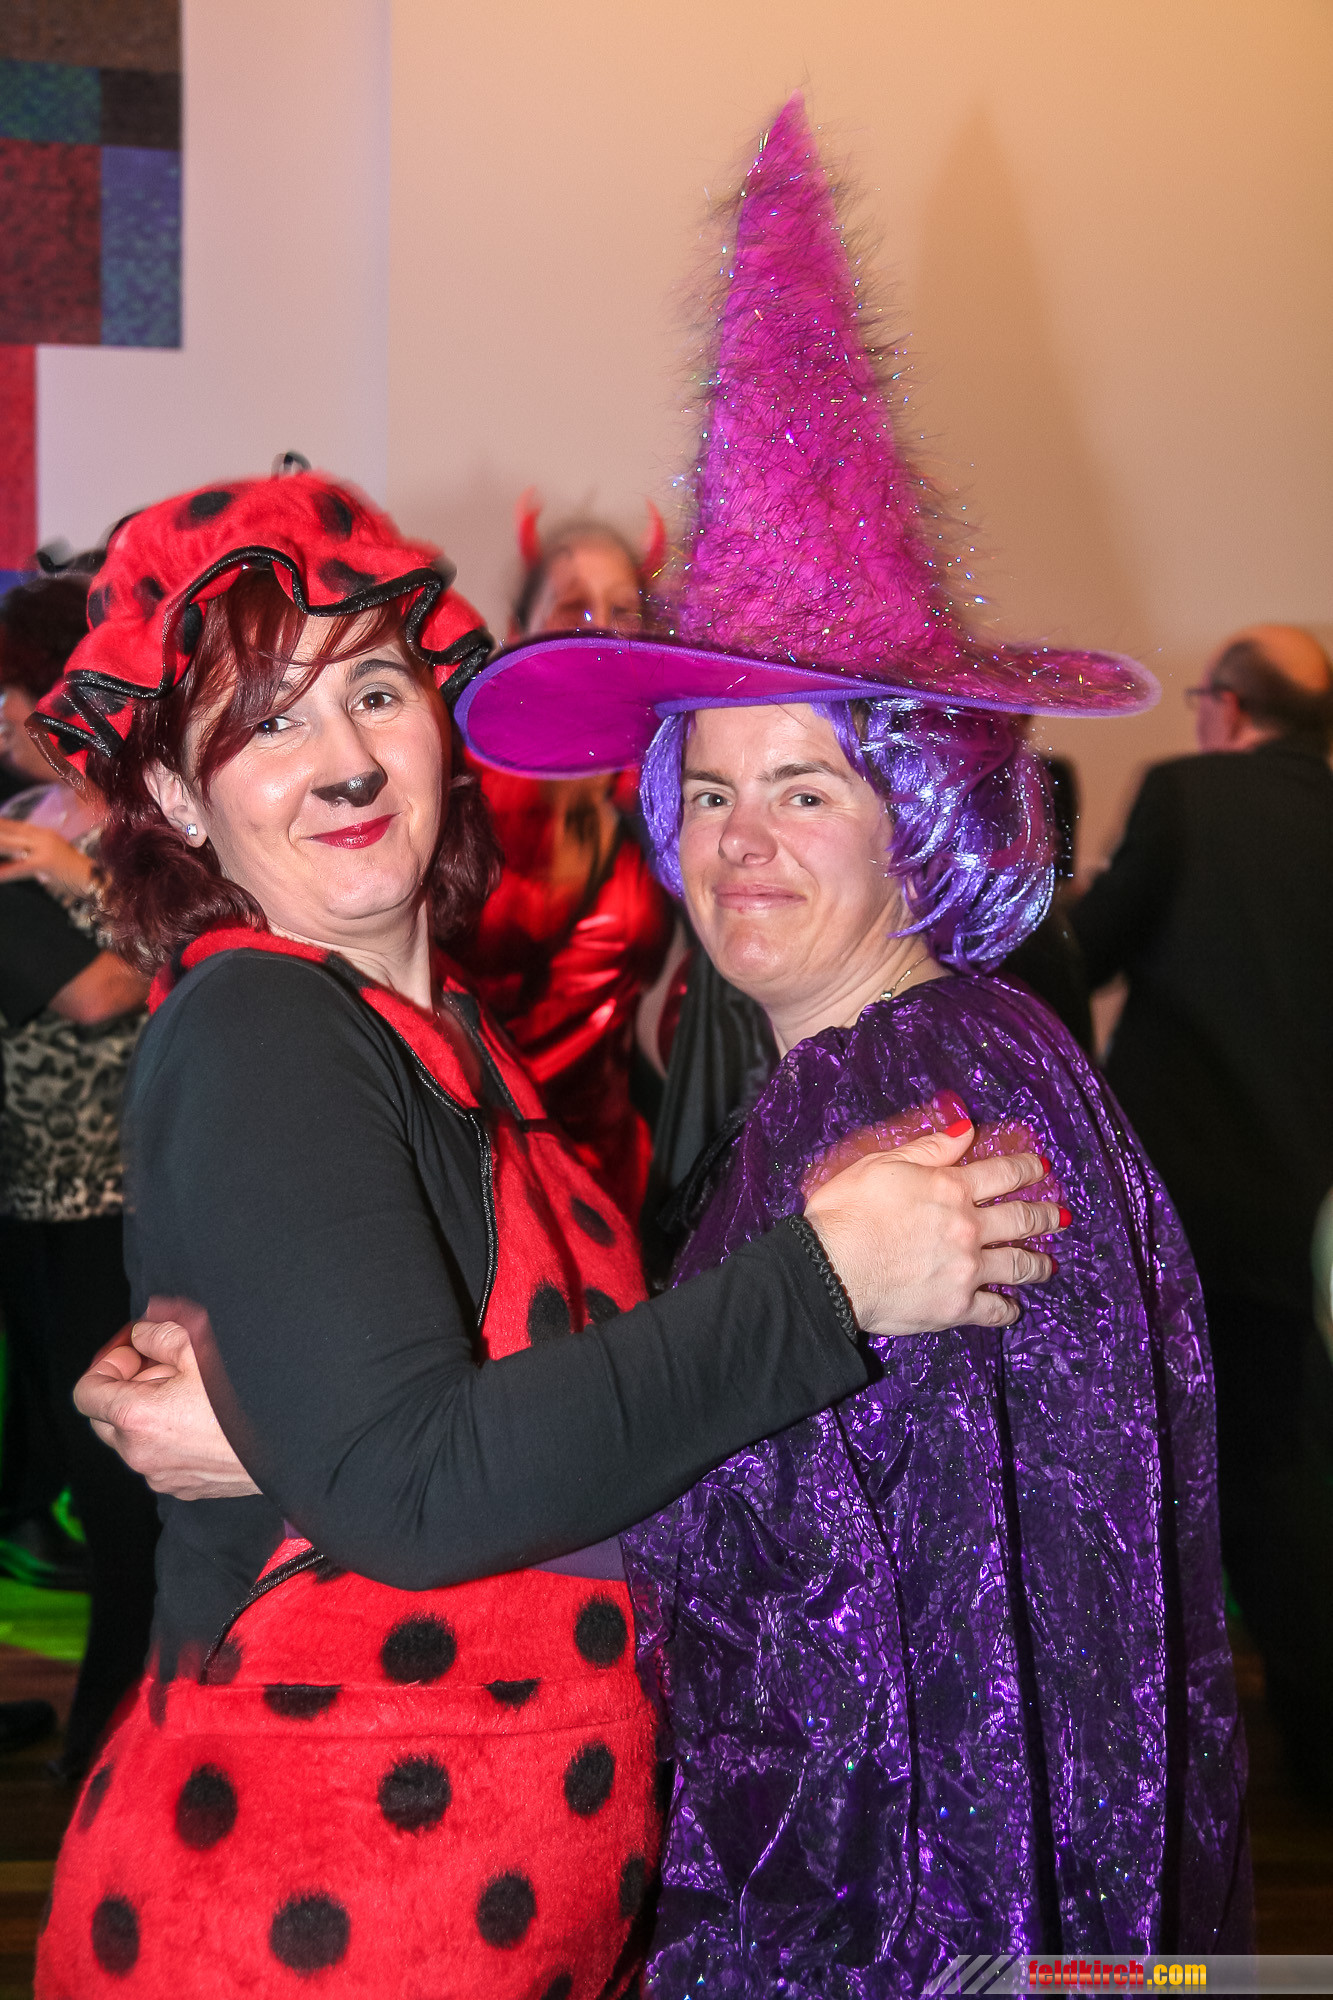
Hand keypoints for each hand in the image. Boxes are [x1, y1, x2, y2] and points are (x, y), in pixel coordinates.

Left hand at [0, 820, 95, 894]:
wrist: (98, 880)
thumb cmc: (76, 872)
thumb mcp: (55, 856)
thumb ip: (36, 852)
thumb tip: (20, 854)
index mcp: (45, 834)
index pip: (16, 826)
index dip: (1, 823)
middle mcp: (43, 837)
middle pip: (10, 832)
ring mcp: (45, 849)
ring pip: (11, 845)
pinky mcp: (45, 863)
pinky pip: (19, 868)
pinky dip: (6, 873)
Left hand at [75, 1298, 259, 1499]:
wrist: (290, 1444)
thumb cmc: (246, 1398)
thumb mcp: (199, 1346)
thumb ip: (158, 1334)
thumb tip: (144, 1335)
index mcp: (136, 1417)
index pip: (86, 1393)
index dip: (106, 1365)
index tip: (132, 1354)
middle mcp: (140, 1453)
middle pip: (104, 1419)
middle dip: (126, 1390)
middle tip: (162, 1369)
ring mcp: (161, 1476)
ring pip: (134, 1441)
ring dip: (148, 1416)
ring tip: (190, 1395)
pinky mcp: (184, 1488)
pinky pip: (160, 1460)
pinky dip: (168, 1439)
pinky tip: (203, 1420)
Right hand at [803, 1115, 1064, 1334]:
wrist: (830, 1269)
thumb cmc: (846, 1212)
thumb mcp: (882, 1164)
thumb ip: (929, 1148)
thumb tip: (965, 1127)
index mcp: (951, 1189)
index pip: (1001, 1173)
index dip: (1026, 1168)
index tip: (1041, 1168)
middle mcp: (969, 1228)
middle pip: (1020, 1219)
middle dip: (1045, 1214)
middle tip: (1060, 1216)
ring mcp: (967, 1269)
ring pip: (1018, 1265)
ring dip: (1038, 1263)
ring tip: (1049, 1265)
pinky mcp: (957, 1306)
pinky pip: (994, 1310)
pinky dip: (1008, 1309)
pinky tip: (1014, 1309)